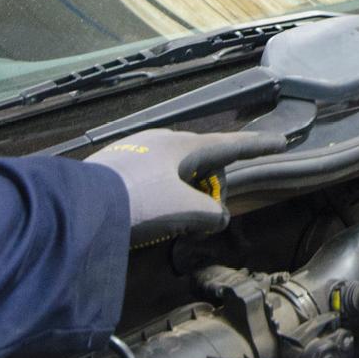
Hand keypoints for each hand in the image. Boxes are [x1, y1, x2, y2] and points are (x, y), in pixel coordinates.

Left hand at [85, 129, 287, 246]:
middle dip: (211, 181)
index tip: (281, 142)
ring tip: (173, 215)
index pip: (232, 144)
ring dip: (184, 188)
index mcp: (185, 146)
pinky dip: (161, 190)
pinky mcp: (116, 162)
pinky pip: (151, 173)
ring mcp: (136, 148)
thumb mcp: (185, 212)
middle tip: (206, 212)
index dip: (258, 146)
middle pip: (202, 157)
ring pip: (174, 166)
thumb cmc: (139, 203)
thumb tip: (215, 218)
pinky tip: (147, 209)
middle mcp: (163, 140)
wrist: (77, 206)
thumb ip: (211, 214)